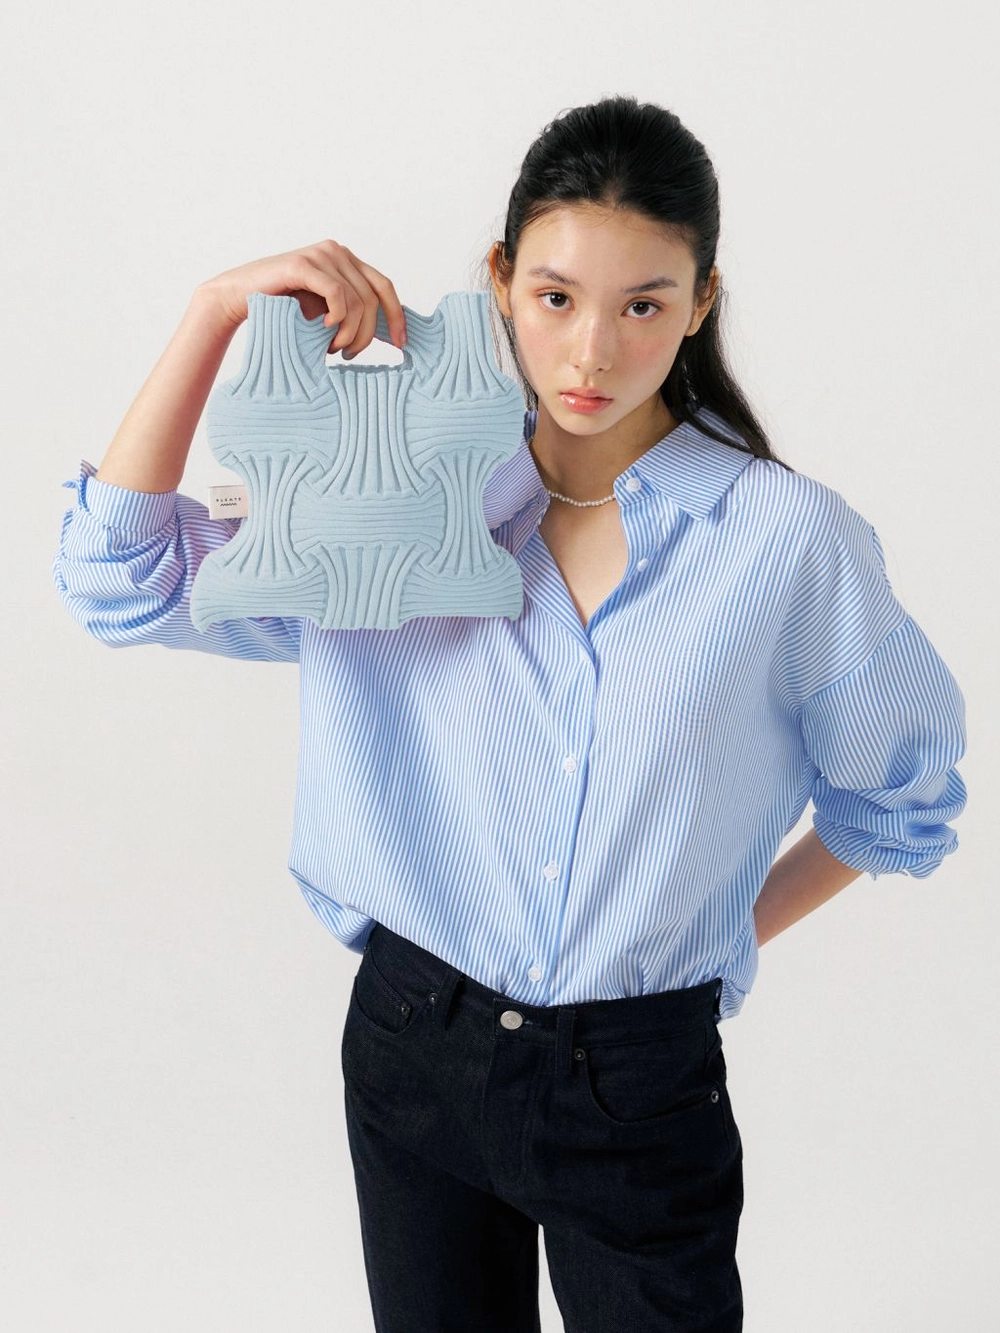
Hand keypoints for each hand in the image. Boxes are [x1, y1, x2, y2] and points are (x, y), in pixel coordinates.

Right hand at [197, 238, 407, 358]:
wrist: (240, 299)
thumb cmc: (283, 311)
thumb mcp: (326, 313)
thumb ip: (353, 314)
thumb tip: (390, 334)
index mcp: (346, 261)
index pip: (384, 287)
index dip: (396, 316)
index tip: (402, 344)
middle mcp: (337, 252)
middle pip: (373, 298)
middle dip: (367, 334)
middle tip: (348, 354)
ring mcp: (321, 254)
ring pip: (357, 301)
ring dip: (348, 332)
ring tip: (331, 347)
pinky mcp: (304, 264)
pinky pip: (337, 295)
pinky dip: (336, 318)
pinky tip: (323, 329)